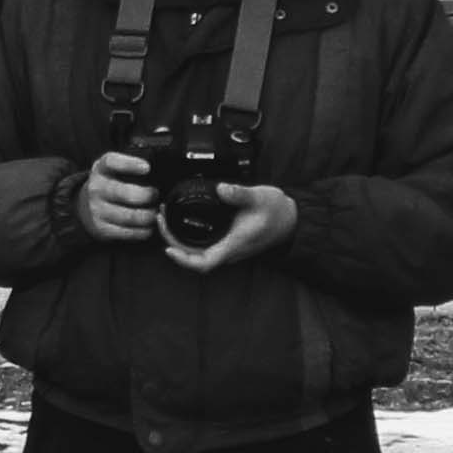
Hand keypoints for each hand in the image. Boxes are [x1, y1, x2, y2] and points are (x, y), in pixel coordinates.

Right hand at [78, 149, 165, 244]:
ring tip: (157, 213)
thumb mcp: (113, 169)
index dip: (129, 164)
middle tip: (156, 195)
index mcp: (101, 168)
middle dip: (146, 195)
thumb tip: (160, 170)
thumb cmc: (109, 183)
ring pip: (128, 216)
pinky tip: (150, 226)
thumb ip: (131, 166)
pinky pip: (127, 232)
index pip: (111, 162)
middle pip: (122, 193)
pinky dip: (143, 231)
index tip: (147, 167)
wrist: (84, 206)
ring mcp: (97, 209)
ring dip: (148, 216)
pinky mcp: (102, 228)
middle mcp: (96, 188)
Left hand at [162, 181, 299, 273]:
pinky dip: (188, 237)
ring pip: (197, 252)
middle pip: (194, 258)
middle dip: (173, 243)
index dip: (183, 260)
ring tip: (166, 219)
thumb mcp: (259, 198)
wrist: (291, 218)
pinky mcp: (227, 240)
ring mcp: (228, 247)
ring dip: (179, 240)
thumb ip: (239, 194)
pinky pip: (203, 245)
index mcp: (233, 245)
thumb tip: (221, 189)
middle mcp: (228, 250)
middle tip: (161, 220)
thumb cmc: (277, 212)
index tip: (168, 248)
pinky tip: (181, 222)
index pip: (204, 263)